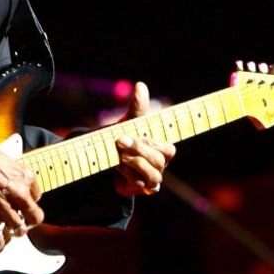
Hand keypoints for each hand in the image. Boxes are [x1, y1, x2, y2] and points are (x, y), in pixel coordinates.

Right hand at [0, 142, 44, 247]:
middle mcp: (19, 193)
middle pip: (35, 216)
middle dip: (31, 220)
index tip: (27, 202)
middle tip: (27, 220)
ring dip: (15, 230)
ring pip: (18, 229)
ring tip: (12, 231)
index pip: (37, 194)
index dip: (31, 199)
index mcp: (24, 176)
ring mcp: (4, 207)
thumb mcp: (3, 158)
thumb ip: (10, 172)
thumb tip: (10, 178)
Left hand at [112, 81, 175, 196]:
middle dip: (140, 147)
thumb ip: (137, 107)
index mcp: (161, 147)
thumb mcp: (128, 122)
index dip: (165, 146)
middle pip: (161, 157)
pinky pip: (141, 183)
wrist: (103, 160)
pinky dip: (129, 174)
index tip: (160, 139)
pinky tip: (119, 167)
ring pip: (153, 172)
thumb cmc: (121, 139)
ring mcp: (153, 177)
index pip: (170, 147)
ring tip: (119, 155)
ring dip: (135, 162)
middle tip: (120, 140)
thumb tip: (141, 84)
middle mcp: (161, 163)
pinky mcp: (142, 188)